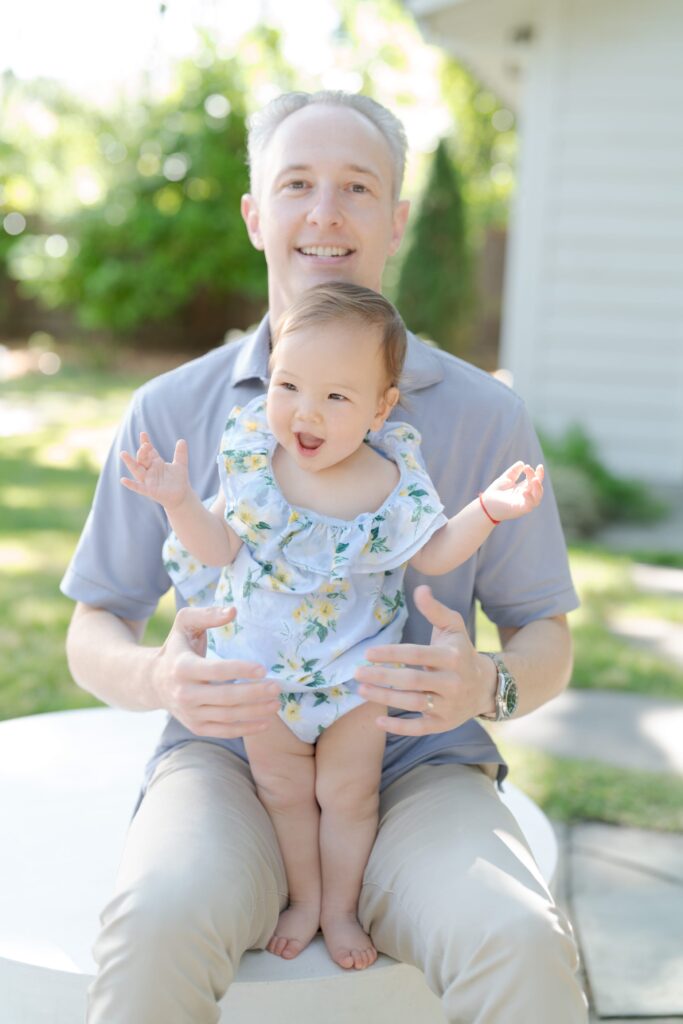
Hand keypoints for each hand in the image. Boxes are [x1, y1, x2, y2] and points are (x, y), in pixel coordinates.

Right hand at [120, 431, 190, 509]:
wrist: (181, 495)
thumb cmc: (179, 479)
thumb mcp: (181, 465)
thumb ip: (180, 453)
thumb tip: (182, 440)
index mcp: (156, 462)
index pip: (149, 451)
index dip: (146, 443)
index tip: (143, 434)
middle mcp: (150, 470)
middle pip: (142, 459)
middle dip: (142, 452)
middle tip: (144, 445)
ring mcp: (148, 480)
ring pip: (137, 470)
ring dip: (130, 463)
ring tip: (123, 453)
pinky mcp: (149, 491)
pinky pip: (138, 487)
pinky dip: (131, 484)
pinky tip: (123, 480)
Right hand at [152, 605, 280, 737]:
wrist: (153, 682)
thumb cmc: (177, 648)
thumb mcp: (185, 624)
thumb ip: (208, 614)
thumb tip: (233, 611)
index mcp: (182, 667)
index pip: (216, 671)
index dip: (240, 670)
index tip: (263, 669)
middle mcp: (184, 694)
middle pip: (225, 697)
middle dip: (254, 693)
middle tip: (277, 687)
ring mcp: (189, 713)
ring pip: (227, 716)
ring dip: (255, 711)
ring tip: (276, 703)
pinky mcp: (196, 727)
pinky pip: (224, 731)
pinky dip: (245, 729)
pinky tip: (265, 722)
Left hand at [354, 585, 495, 734]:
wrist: (486, 686)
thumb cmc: (460, 652)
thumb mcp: (453, 627)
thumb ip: (435, 609)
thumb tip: (420, 589)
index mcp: (452, 657)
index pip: (417, 654)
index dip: (392, 654)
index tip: (368, 653)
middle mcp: (452, 682)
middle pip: (412, 681)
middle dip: (382, 677)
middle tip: (357, 673)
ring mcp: (448, 705)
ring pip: (412, 704)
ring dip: (384, 698)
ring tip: (361, 691)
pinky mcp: (444, 724)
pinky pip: (419, 729)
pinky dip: (398, 727)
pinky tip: (377, 721)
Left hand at [481, 461, 543, 522]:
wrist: (486, 504)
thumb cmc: (496, 492)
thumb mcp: (506, 479)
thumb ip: (514, 471)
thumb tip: (522, 463)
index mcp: (524, 489)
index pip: (536, 481)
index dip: (539, 474)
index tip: (540, 466)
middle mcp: (526, 496)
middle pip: (537, 487)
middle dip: (536, 477)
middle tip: (528, 468)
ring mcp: (523, 503)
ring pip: (537, 498)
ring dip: (538, 488)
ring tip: (534, 479)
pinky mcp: (519, 510)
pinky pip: (528, 506)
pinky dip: (529, 499)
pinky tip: (524, 492)